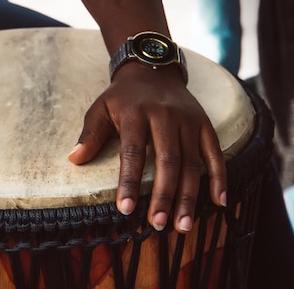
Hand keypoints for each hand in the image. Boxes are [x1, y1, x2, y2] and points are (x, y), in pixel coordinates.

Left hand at [69, 62, 226, 233]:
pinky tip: (218, 202)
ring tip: (182, 225)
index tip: (125, 209)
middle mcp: (165, 116)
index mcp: (136, 113)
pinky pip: (214, 153)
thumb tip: (74, 159)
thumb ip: (90, 134)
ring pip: (192, 162)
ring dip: (189, 196)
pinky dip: (219, 178)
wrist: (152, 69)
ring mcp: (188, 120)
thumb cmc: (122, 96)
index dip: (129, 181)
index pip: (133, 152)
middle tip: (158, 224)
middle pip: (167, 160)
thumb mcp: (100, 108)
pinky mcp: (204, 123)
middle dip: (164, 195)